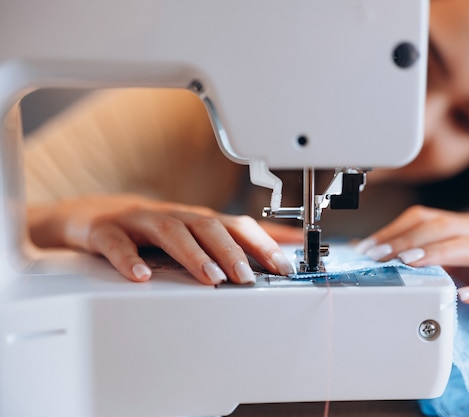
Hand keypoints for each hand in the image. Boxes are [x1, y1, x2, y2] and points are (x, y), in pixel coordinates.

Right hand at [28, 194, 302, 284]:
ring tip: (211, 278)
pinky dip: (129, 259)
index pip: (237, 226)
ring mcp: (140, 222)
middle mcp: (174, 216)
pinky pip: (117, 244)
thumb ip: (240, 241)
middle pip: (207, 227)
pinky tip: (141, 276)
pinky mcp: (107, 232)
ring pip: (169, 231)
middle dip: (231, 252)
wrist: (96, 215)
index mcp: (198, 220)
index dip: (262, 244)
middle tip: (247, 279)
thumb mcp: (199, 232)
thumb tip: (289, 244)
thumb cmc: (155, 230)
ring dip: (192, 254)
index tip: (284, 268)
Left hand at [354, 205, 468, 346]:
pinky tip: (465, 296)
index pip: (427, 218)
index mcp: (468, 231)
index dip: (395, 230)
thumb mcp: (450, 274)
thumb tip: (366, 256)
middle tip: (381, 256)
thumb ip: (416, 264)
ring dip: (440, 254)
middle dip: (410, 239)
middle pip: (447, 225)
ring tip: (413, 264)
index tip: (368, 249)